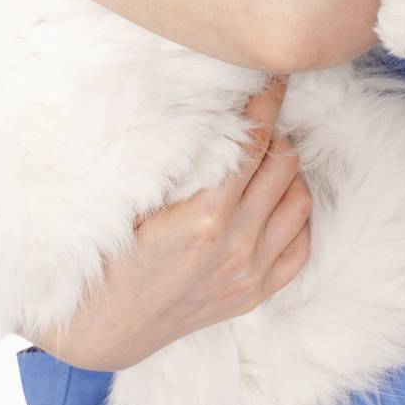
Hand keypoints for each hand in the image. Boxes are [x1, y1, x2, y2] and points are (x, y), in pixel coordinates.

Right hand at [27, 76, 312, 370]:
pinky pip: (299, 247)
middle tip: (258, 122)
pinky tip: (274, 202)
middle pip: (284, 165)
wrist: (104, 326)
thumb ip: (182, 160)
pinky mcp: (254, 294)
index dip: (268, 103)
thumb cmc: (110, 251)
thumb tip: (215, 114)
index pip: (254, 142)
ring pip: (299, 202)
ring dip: (288, 174)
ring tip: (265, 161)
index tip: (274, 78)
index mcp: (205, 215)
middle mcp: (237, 244)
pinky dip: (294, 217)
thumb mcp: (139, 197)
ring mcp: (250, 273)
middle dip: (276, 135)